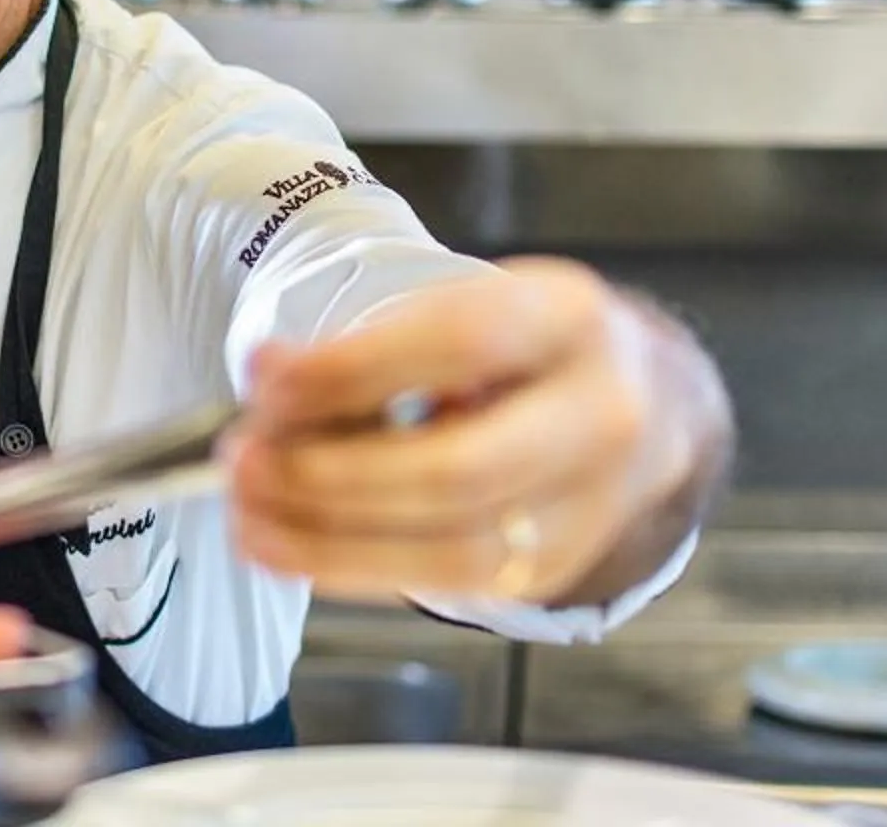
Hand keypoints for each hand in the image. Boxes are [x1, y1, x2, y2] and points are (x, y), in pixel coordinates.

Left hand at [222, 258, 730, 607]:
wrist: (645, 400)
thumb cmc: (525, 347)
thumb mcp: (468, 304)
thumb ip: (378, 340)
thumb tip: (271, 378)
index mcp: (569, 318)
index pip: (459, 343)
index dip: (353, 370)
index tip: (264, 381)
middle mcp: (601, 414)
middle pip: (458, 468)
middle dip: (332, 474)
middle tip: (242, 459)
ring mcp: (590, 506)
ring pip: (452, 547)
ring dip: (330, 537)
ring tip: (247, 511)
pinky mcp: (557, 568)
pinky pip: (446, 582)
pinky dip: (353, 567)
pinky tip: (288, 545)